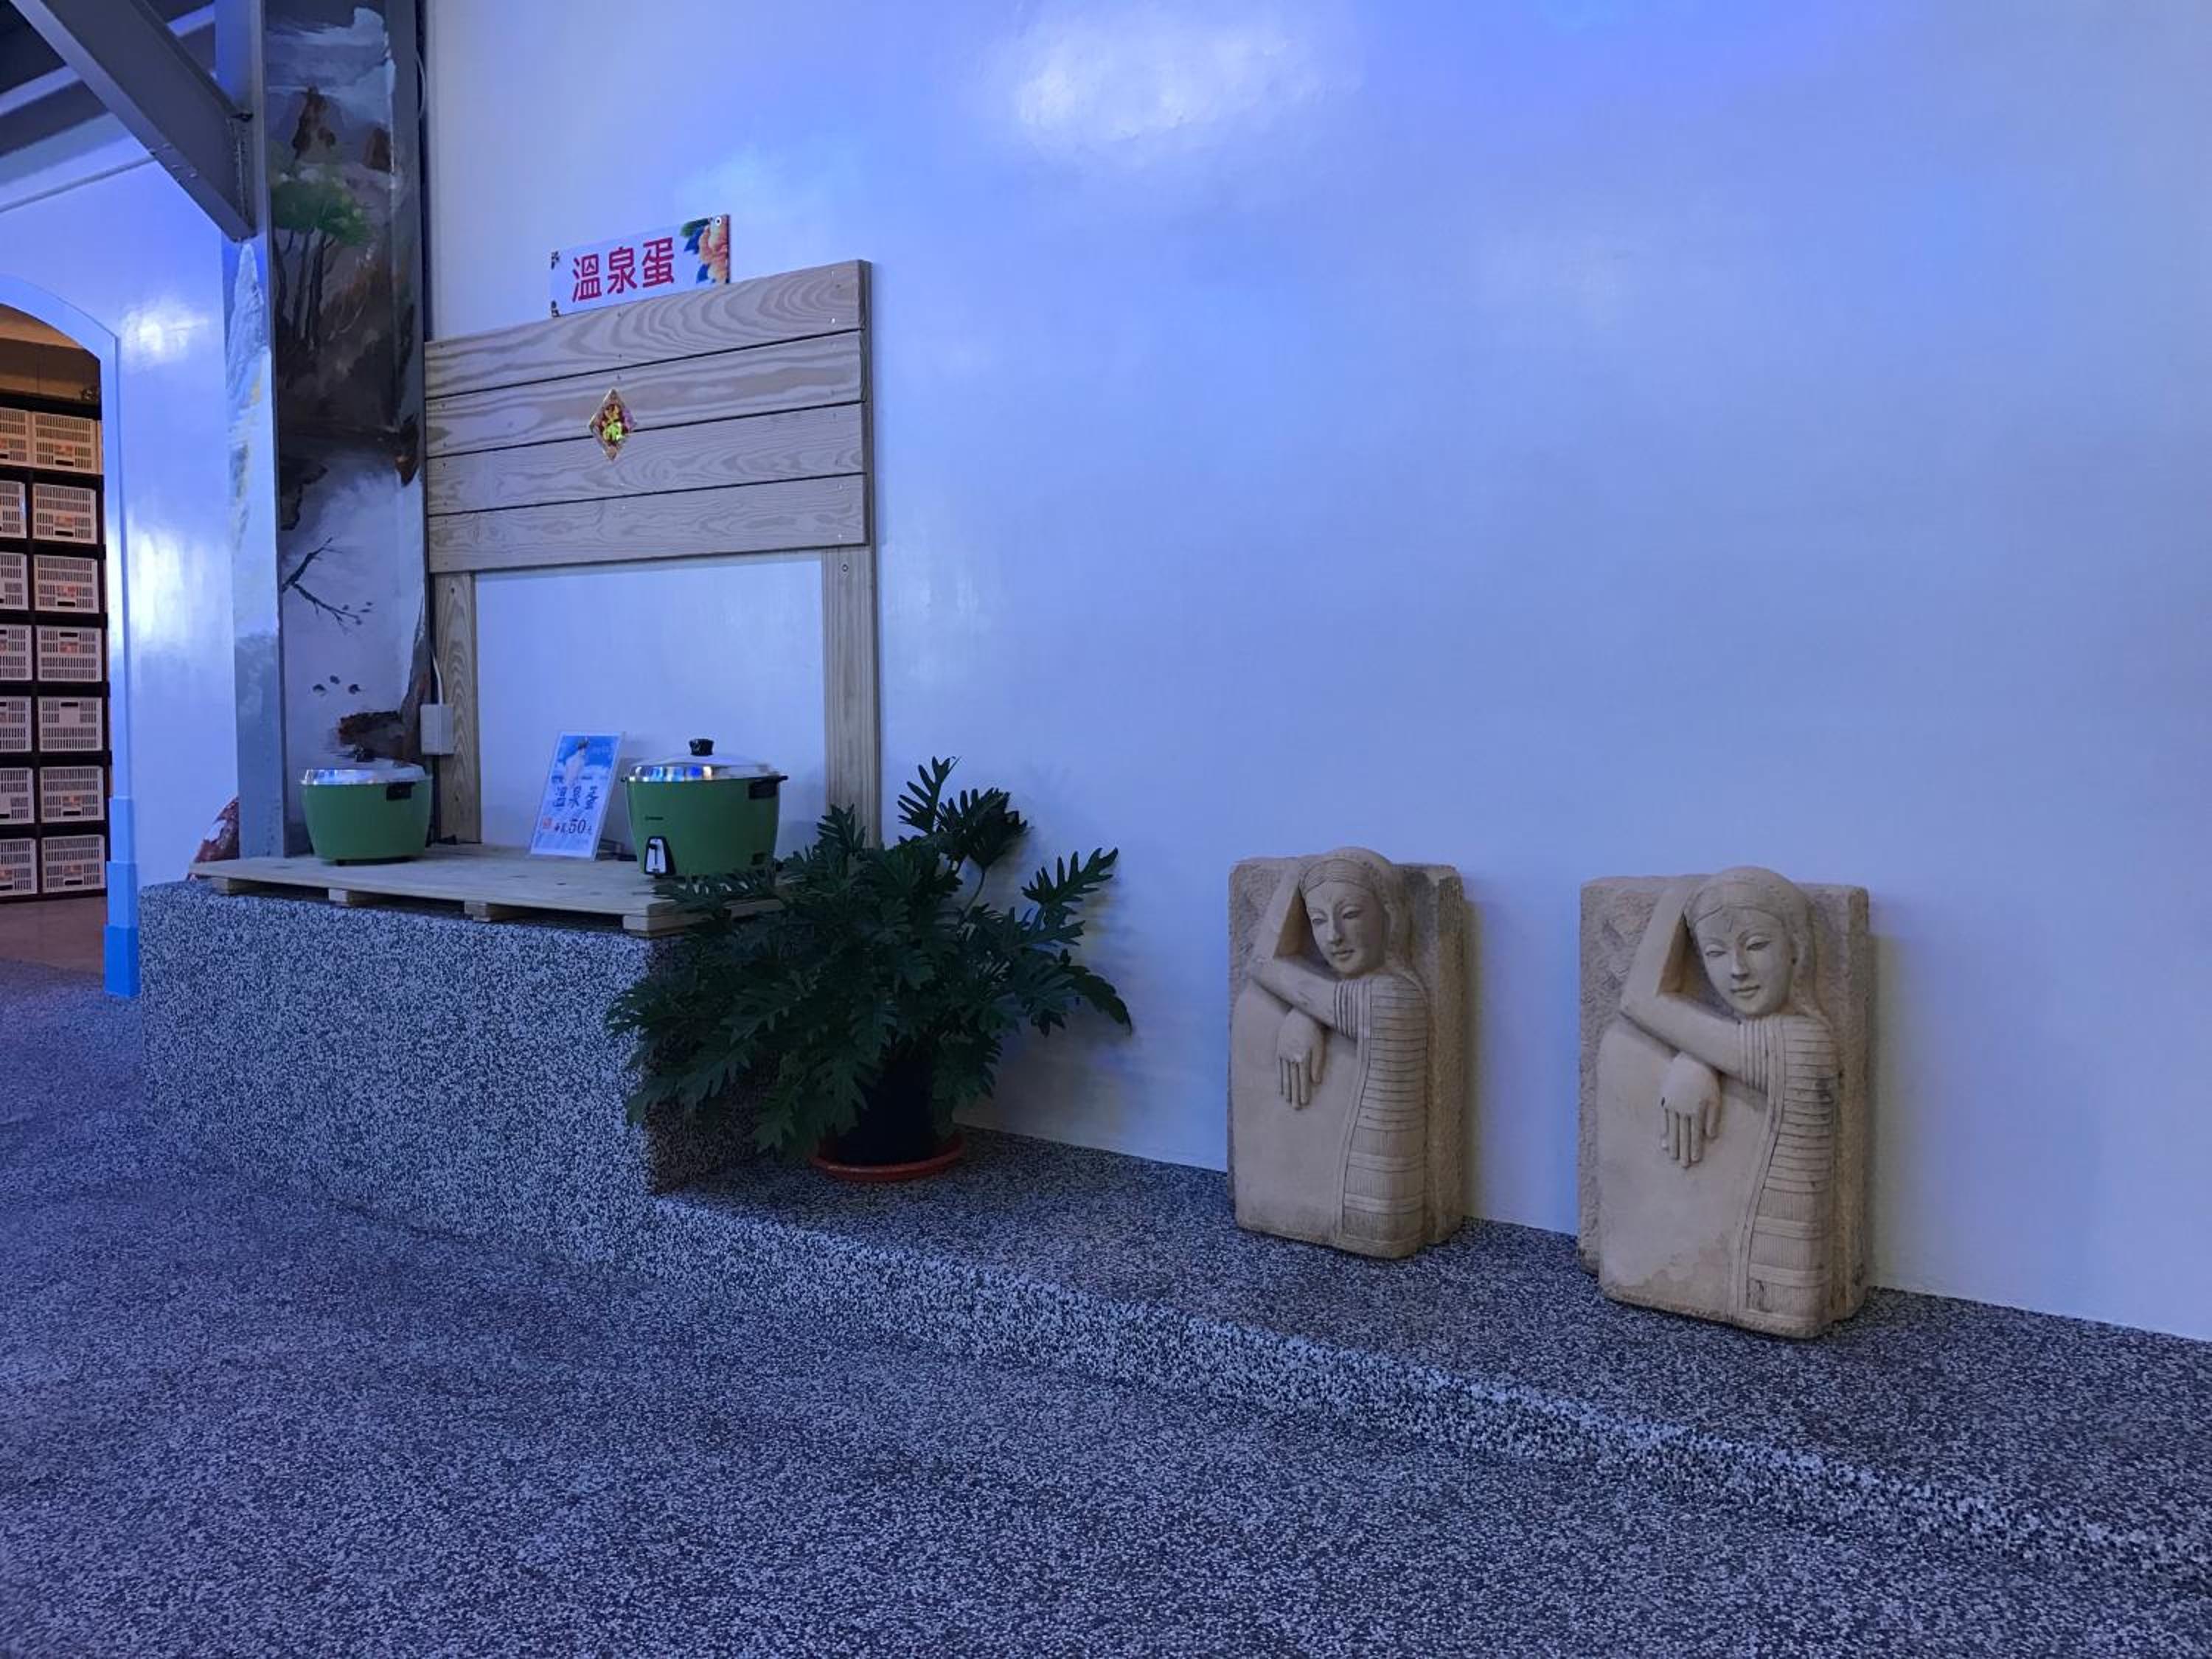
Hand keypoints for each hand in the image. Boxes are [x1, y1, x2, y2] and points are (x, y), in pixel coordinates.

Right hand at [1276, 1009, 1325, 1107]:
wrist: (1301, 1014)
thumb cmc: (1315, 1030)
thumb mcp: (1320, 1046)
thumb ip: (1317, 1064)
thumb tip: (1316, 1082)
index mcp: (1303, 1056)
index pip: (1303, 1078)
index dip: (1303, 1091)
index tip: (1304, 1103)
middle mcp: (1291, 1056)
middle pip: (1293, 1079)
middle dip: (1294, 1094)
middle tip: (1295, 1108)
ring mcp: (1283, 1053)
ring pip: (1285, 1075)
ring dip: (1287, 1089)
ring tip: (1287, 1101)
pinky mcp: (1279, 1050)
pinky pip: (1279, 1068)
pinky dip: (1280, 1079)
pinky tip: (1280, 1088)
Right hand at [1659, 1050, 1721, 1166]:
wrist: (1692, 1060)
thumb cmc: (1708, 1080)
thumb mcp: (1715, 1099)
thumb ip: (1713, 1119)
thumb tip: (1710, 1137)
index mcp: (1695, 1110)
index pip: (1694, 1134)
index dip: (1694, 1148)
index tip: (1694, 1161)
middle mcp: (1681, 1109)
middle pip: (1681, 1134)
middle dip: (1682, 1151)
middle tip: (1682, 1165)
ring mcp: (1671, 1104)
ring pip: (1671, 1128)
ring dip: (1671, 1143)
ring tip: (1671, 1155)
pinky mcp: (1664, 1097)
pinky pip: (1662, 1117)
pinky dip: (1663, 1129)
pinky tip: (1663, 1139)